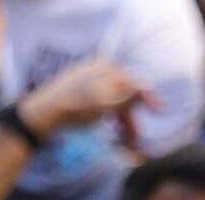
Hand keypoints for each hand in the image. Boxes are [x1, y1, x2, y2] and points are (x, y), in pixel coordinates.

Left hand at [17, 60, 160, 146]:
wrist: (44, 111)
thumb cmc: (78, 107)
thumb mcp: (108, 104)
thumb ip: (129, 96)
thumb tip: (146, 88)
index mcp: (106, 68)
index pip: (135, 82)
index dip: (149, 98)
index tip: (161, 112)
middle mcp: (97, 69)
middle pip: (123, 92)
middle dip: (131, 115)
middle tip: (135, 136)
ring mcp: (86, 77)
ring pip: (111, 98)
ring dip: (120, 117)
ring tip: (121, 136)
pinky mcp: (77, 88)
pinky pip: (99, 99)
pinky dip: (107, 112)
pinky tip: (107, 126)